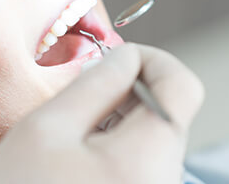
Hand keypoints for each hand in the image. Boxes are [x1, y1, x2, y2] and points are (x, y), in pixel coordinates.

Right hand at [0, 44, 203, 183]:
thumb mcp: (46, 128)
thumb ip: (95, 84)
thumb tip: (125, 57)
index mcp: (145, 162)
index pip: (182, 86)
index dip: (150, 59)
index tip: (115, 58)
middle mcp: (163, 183)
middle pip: (167, 110)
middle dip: (129, 87)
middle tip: (84, 88)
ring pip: (153, 134)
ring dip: (120, 114)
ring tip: (75, 124)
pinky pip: (142, 160)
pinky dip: (117, 141)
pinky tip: (81, 150)